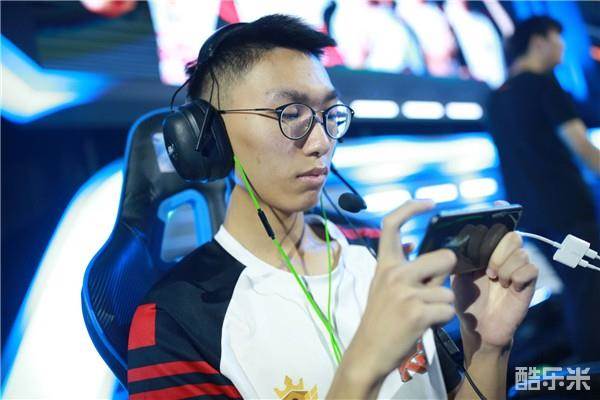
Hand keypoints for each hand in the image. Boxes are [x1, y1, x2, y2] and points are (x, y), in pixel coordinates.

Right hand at [349, 200, 456, 381]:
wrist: (368, 352)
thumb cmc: (380, 320)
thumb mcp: (382, 287)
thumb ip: (402, 268)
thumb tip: (425, 250)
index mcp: (384, 265)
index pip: (391, 224)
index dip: (411, 207)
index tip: (430, 203)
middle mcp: (393, 273)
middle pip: (443, 257)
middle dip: (447, 275)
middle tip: (433, 291)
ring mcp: (405, 292)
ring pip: (448, 291)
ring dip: (442, 306)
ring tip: (422, 315)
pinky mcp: (417, 312)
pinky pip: (447, 310)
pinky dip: (441, 321)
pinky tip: (424, 326)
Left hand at [452, 202, 537, 352]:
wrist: (477, 327)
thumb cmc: (466, 300)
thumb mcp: (457, 274)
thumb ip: (459, 255)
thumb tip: (452, 236)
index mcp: (487, 249)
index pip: (499, 225)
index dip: (500, 214)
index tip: (496, 207)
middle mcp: (505, 255)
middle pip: (511, 235)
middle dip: (498, 249)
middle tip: (487, 269)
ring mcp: (517, 267)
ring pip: (519, 251)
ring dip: (504, 266)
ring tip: (494, 280)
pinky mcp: (528, 282)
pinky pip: (528, 268)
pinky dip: (515, 276)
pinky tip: (506, 287)